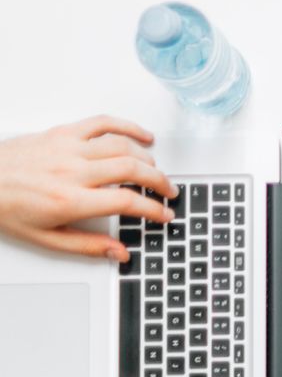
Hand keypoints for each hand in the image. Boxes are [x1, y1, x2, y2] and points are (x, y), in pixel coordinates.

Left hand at [0, 117, 176, 261]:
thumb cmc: (5, 206)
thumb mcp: (45, 238)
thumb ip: (87, 246)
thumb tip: (119, 253)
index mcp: (70, 200)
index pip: (126, 201)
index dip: (154, 209)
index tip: (165, 215)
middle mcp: (72, 171)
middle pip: (132, 169)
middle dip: (160, 182)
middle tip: (169, 192)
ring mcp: (68, 148)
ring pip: (123, 147)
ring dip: (148, 159)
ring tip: (157, 171)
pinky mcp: (62, 133)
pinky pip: (103, 123)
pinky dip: (128, 127)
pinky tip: (143, 136)